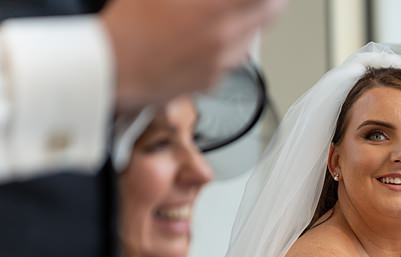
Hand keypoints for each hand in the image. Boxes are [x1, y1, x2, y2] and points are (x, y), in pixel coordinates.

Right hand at [101, 0, 287, 110]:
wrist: (109, 68)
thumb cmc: (129, 25)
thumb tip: (213, 0)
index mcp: (217, 10)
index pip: (269, 0)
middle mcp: (227, 40)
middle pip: (268, 16)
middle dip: (261, 3)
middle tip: (244, 1)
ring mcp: (221, 65)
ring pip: (250, 40)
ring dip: (243, 24)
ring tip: (214, 16)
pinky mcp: (211, 83)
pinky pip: (229, 60)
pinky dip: (222, 48)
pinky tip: (197, 38)